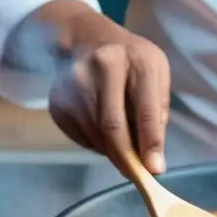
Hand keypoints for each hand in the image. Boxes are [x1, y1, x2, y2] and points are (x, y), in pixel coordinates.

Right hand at [49, 10, 170, 174]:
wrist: (91, 39)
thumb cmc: (133, 64)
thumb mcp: (157, 77)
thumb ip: (158, 114)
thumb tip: (151, 159)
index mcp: (139, 60)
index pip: (146, 110)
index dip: (150, 143)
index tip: (154, 171)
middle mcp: (103, 65)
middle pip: (112, 126)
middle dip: (126, 159)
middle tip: (137, 176)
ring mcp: (75, 81)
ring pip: (95, 135)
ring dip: (111, 151)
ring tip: (122, 145)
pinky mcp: (58, 99)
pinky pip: (79, 136)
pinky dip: (95, 144)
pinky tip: (101, 130)